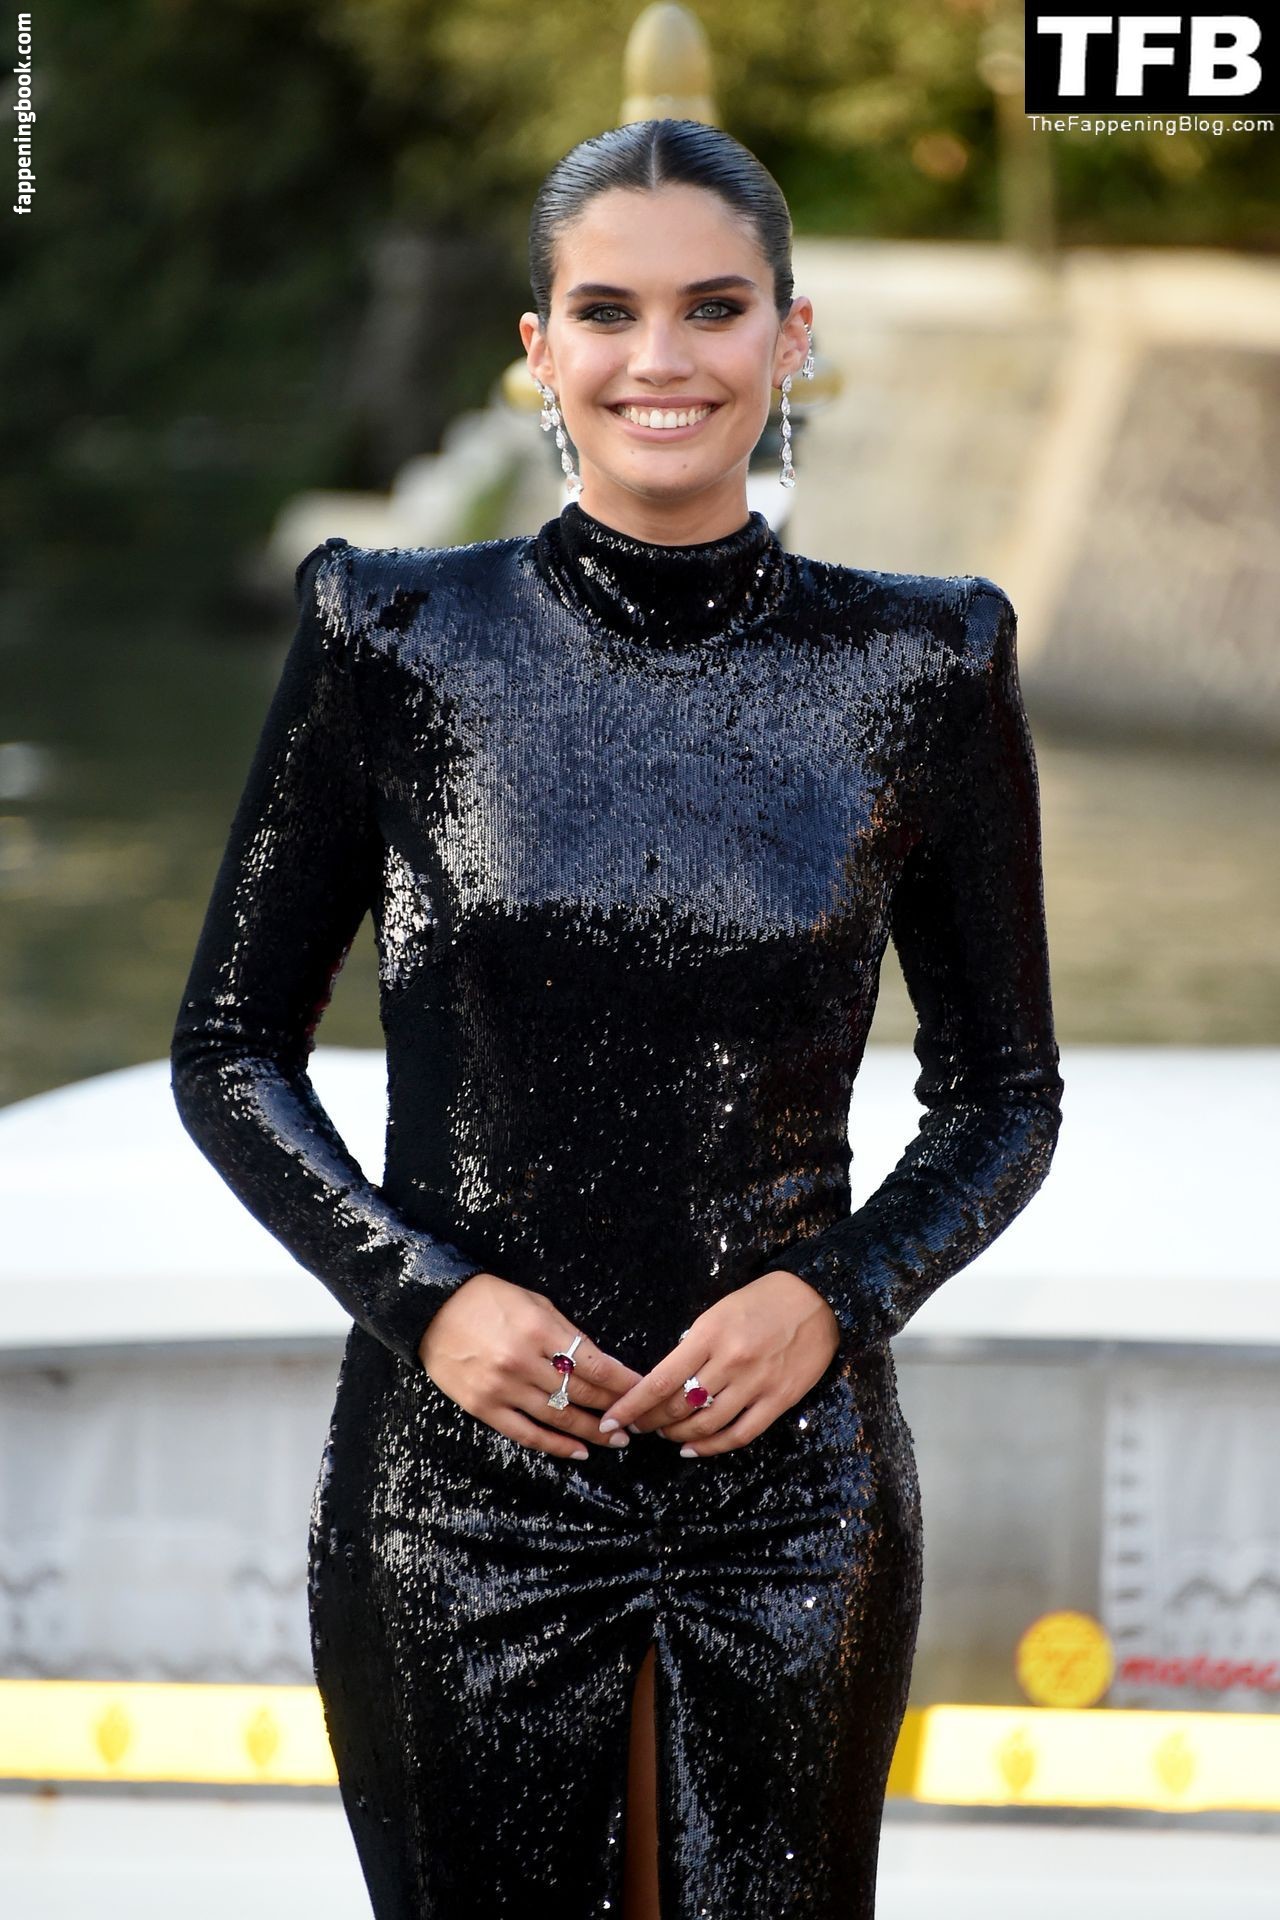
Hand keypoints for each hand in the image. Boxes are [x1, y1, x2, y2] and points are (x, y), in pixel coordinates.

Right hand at [418, 1272, 644, 1461]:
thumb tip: (600, 1364)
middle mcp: (522, 1362)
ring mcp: (501, 1388)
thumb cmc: (488, 1300)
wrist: (432, 1309)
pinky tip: (579, 1452)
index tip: (643, 1390)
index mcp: (539, 1330)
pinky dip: (555, 1446)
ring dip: (592, 1431)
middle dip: (613, 1408)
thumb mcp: (534, 1304)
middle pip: (579, 1393)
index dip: (622, 1382)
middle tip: (637, 1420)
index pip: (593, 1364)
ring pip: (558, 1418)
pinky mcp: (483, 1407)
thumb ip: (566, 1334)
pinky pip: (526, 1434)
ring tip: (617, 1439)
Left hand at [595, 1270, 840, 1456]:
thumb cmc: (761, 1301)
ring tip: (666, 1435)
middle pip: (678, 1406)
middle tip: (638, 1426)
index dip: (632, 1405)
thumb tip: (667, 1378)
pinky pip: (740, 1434)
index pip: (660, 1380)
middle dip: (651, 1421)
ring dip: (678, 1435)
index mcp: (708, 1334)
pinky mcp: (778, 1400)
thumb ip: (694, 1344)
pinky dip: (712, 1447)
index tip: (612, 1418)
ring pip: (705, 1425)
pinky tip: (694, 1449)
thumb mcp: (718, 1312)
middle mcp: (730, 1361)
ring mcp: (755, 1384)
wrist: (817, 1299)